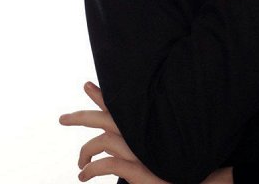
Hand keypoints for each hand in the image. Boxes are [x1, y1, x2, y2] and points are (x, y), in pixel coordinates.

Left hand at [59, 83, 233, 182]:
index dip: (101, 95)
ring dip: (85, 153)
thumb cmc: (176, 166)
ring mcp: (137, 149)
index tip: (86, 85)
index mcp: (143, 126)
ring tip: (79, 165)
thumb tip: (112, 146)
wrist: (195, 180)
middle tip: (62, 118)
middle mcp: (139, 133)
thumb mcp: (154, 149)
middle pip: (103, 118)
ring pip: (99, 142)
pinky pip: (104, 164)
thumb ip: (135, 142)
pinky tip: (84, 176)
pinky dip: (91, 169)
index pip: (119, 105)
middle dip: (81, 116)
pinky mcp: (136, 167)